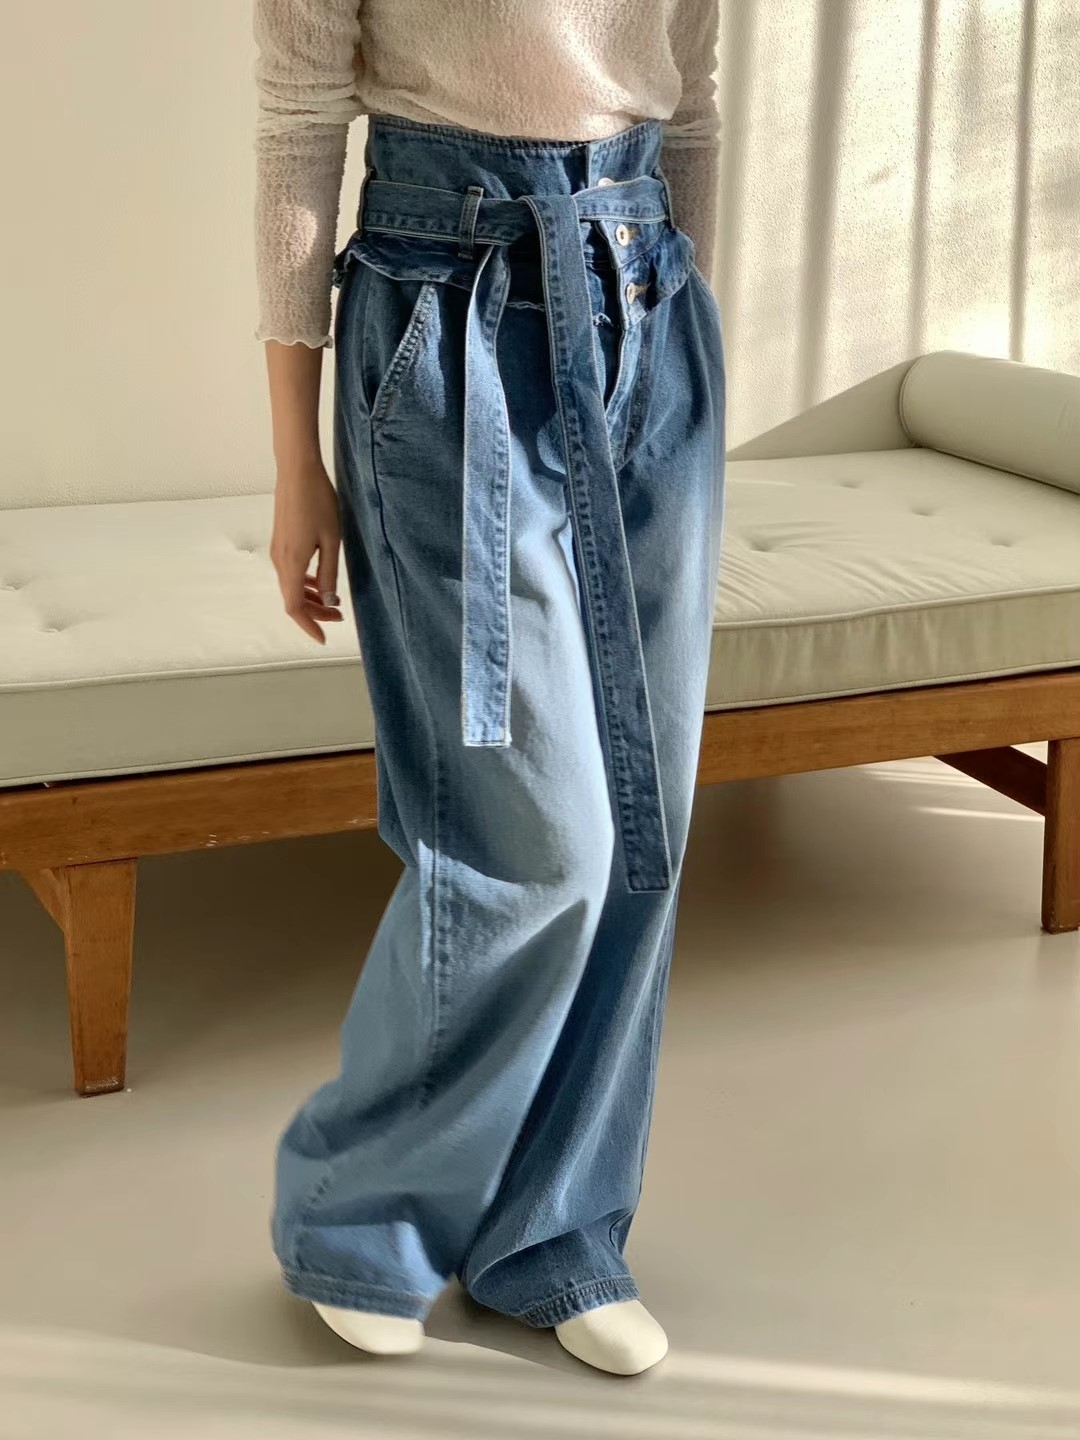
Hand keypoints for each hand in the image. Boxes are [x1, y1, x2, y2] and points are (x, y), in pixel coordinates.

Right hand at [270, 457, 343, 644]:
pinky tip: (320, 581)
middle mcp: (279, 560)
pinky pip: (290, 572)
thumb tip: (329, 601)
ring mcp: (278, 551)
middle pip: (293, 599)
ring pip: (291, 586)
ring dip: (311, 598)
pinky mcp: (280, 541)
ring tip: (334, 603)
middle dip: (315, 613)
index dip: (308, 625)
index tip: (323, 638)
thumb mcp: (332, 540)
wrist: (297, 471)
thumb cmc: (318, 502)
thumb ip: (329, 574)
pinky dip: (305, 583)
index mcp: (291, 563)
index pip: (294, 607)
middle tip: (339, 617)